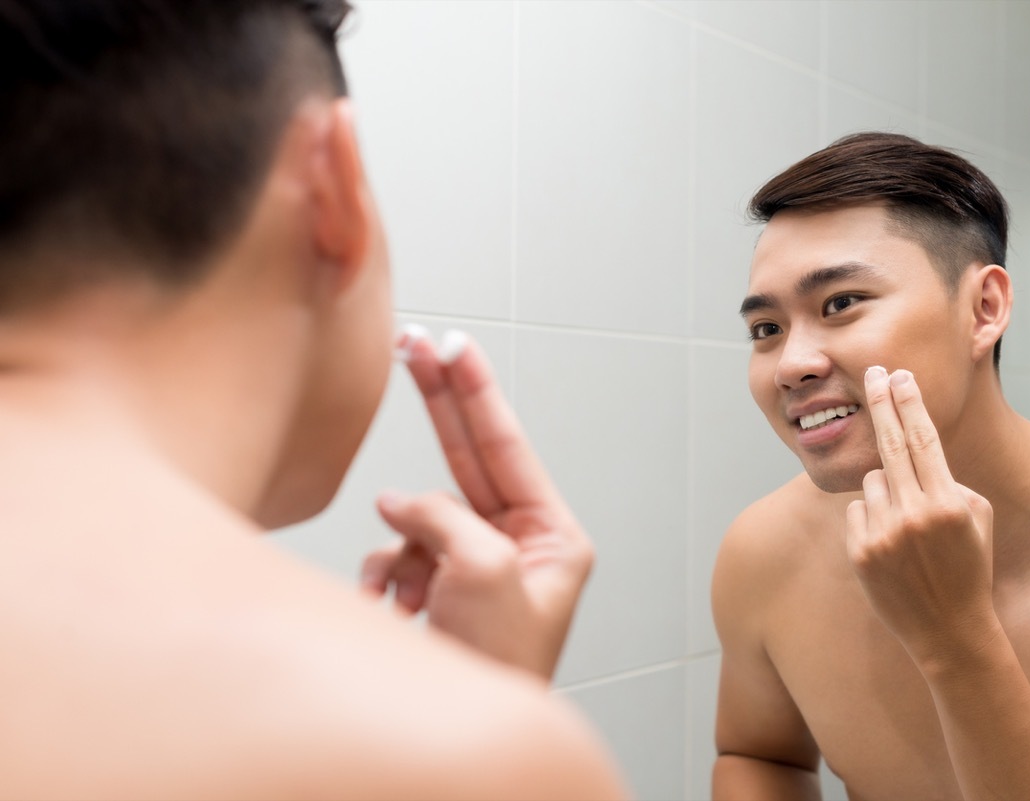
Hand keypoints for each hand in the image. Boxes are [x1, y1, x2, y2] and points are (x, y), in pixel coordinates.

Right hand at [360, 326, 592, 681]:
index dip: (477, 391)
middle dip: (439, 405)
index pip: (507, 445)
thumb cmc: (502, 667)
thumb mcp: (484, 574)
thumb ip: (444, 518)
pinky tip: (392, 605)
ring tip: (410, 593)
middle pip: (469, 455)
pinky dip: (387, 574)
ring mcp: (474, 562)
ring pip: (420, 518)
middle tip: (414, 345)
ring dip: (403, 549)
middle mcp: (516, 542)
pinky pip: (400, 554)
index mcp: (552, 535)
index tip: (458, 345)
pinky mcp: (438, 585)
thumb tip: (399, 504)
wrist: (463, 724)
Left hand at [845, 366, 998, 672]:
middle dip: (882, 403)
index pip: (924, 440)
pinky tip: (891, 547)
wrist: (950, 631)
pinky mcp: (860, 552)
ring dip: (886, 492)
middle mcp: (914, 515)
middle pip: (890, 443)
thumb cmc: (969, 569)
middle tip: (874, 373)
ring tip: (908, 529)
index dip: (910, 403)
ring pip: (872, 483)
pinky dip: (870, 518)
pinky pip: (858, 511)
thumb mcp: (978, 521)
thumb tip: (917, 454)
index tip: (900, 375)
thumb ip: (950, 482)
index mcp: (949, 503)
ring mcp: (883, 534)